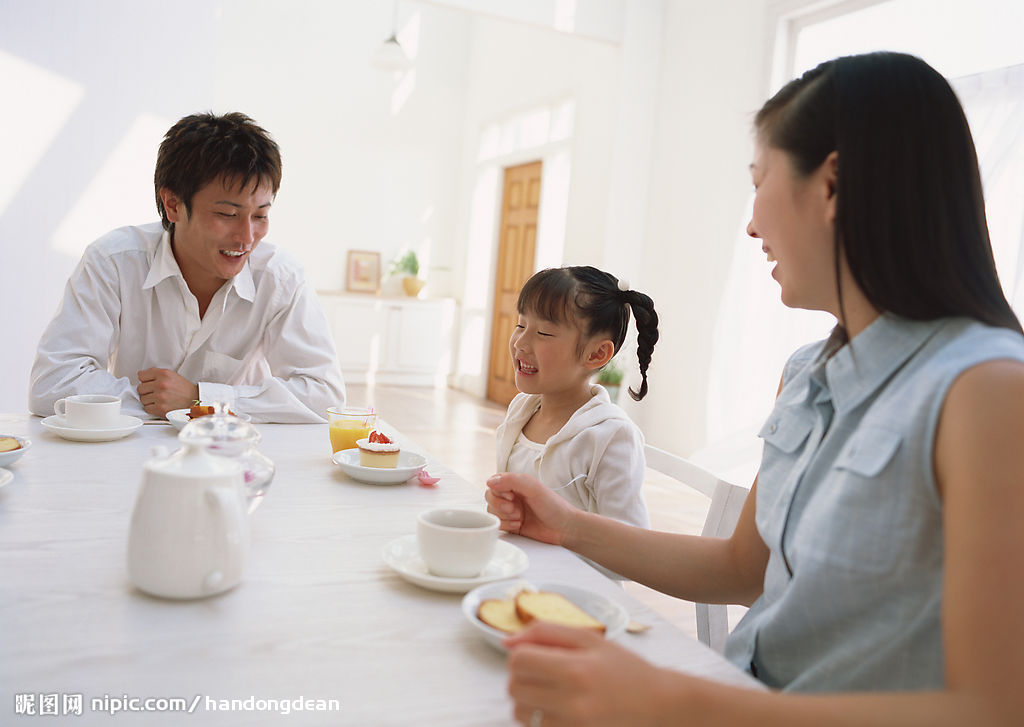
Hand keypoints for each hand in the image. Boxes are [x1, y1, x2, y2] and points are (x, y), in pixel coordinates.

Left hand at [137, 368, 198, 417]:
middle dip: (147, 391)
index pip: (141, 376)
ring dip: (149, 400)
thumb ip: (156, 374)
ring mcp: (160, 397)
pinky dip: (152, 408)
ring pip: (142, 399)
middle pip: (140, 388)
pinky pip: (146, 408)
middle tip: (156, 392)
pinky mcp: (160, 408)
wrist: (196, 401)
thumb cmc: (184, 389)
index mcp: (164, 373)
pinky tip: (160, 405)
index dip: (145, 380)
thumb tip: (141, 376)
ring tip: (160, 399)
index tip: (150, 383)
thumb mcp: (172, 375)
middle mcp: (161, 384)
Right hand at [485, 473, 575, 545]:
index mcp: (516, 483)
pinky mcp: (510, 524)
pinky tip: (519, 525)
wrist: (564, 528)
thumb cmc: (554, 506)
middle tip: (515, 509)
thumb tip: (490, 481)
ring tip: (520, 517)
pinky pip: (497, 524)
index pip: (494, 482)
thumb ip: (512, 480)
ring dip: (504, 516)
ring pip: (491, 511)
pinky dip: (506, 525)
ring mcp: (511, 510)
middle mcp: (512, 495)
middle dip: (500, 505)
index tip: (511, 496)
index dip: (498, 490)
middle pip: (489, 497)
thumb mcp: (533, 488)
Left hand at [504, 623, 678, 725]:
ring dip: (527, 698)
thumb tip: (507, 641)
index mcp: (576, 669)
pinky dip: (539, 716)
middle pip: (514, 687)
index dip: (520, 653)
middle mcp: (572, 701)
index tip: (535, 653)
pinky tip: (558, 706)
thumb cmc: (625, 668)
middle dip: (521, 676)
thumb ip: (546, 633)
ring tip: (550, 689)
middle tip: (542, 671)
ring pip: (519, 711)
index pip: (519, 661)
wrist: (657, 704)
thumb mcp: (591, 639)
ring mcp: (572, 726)